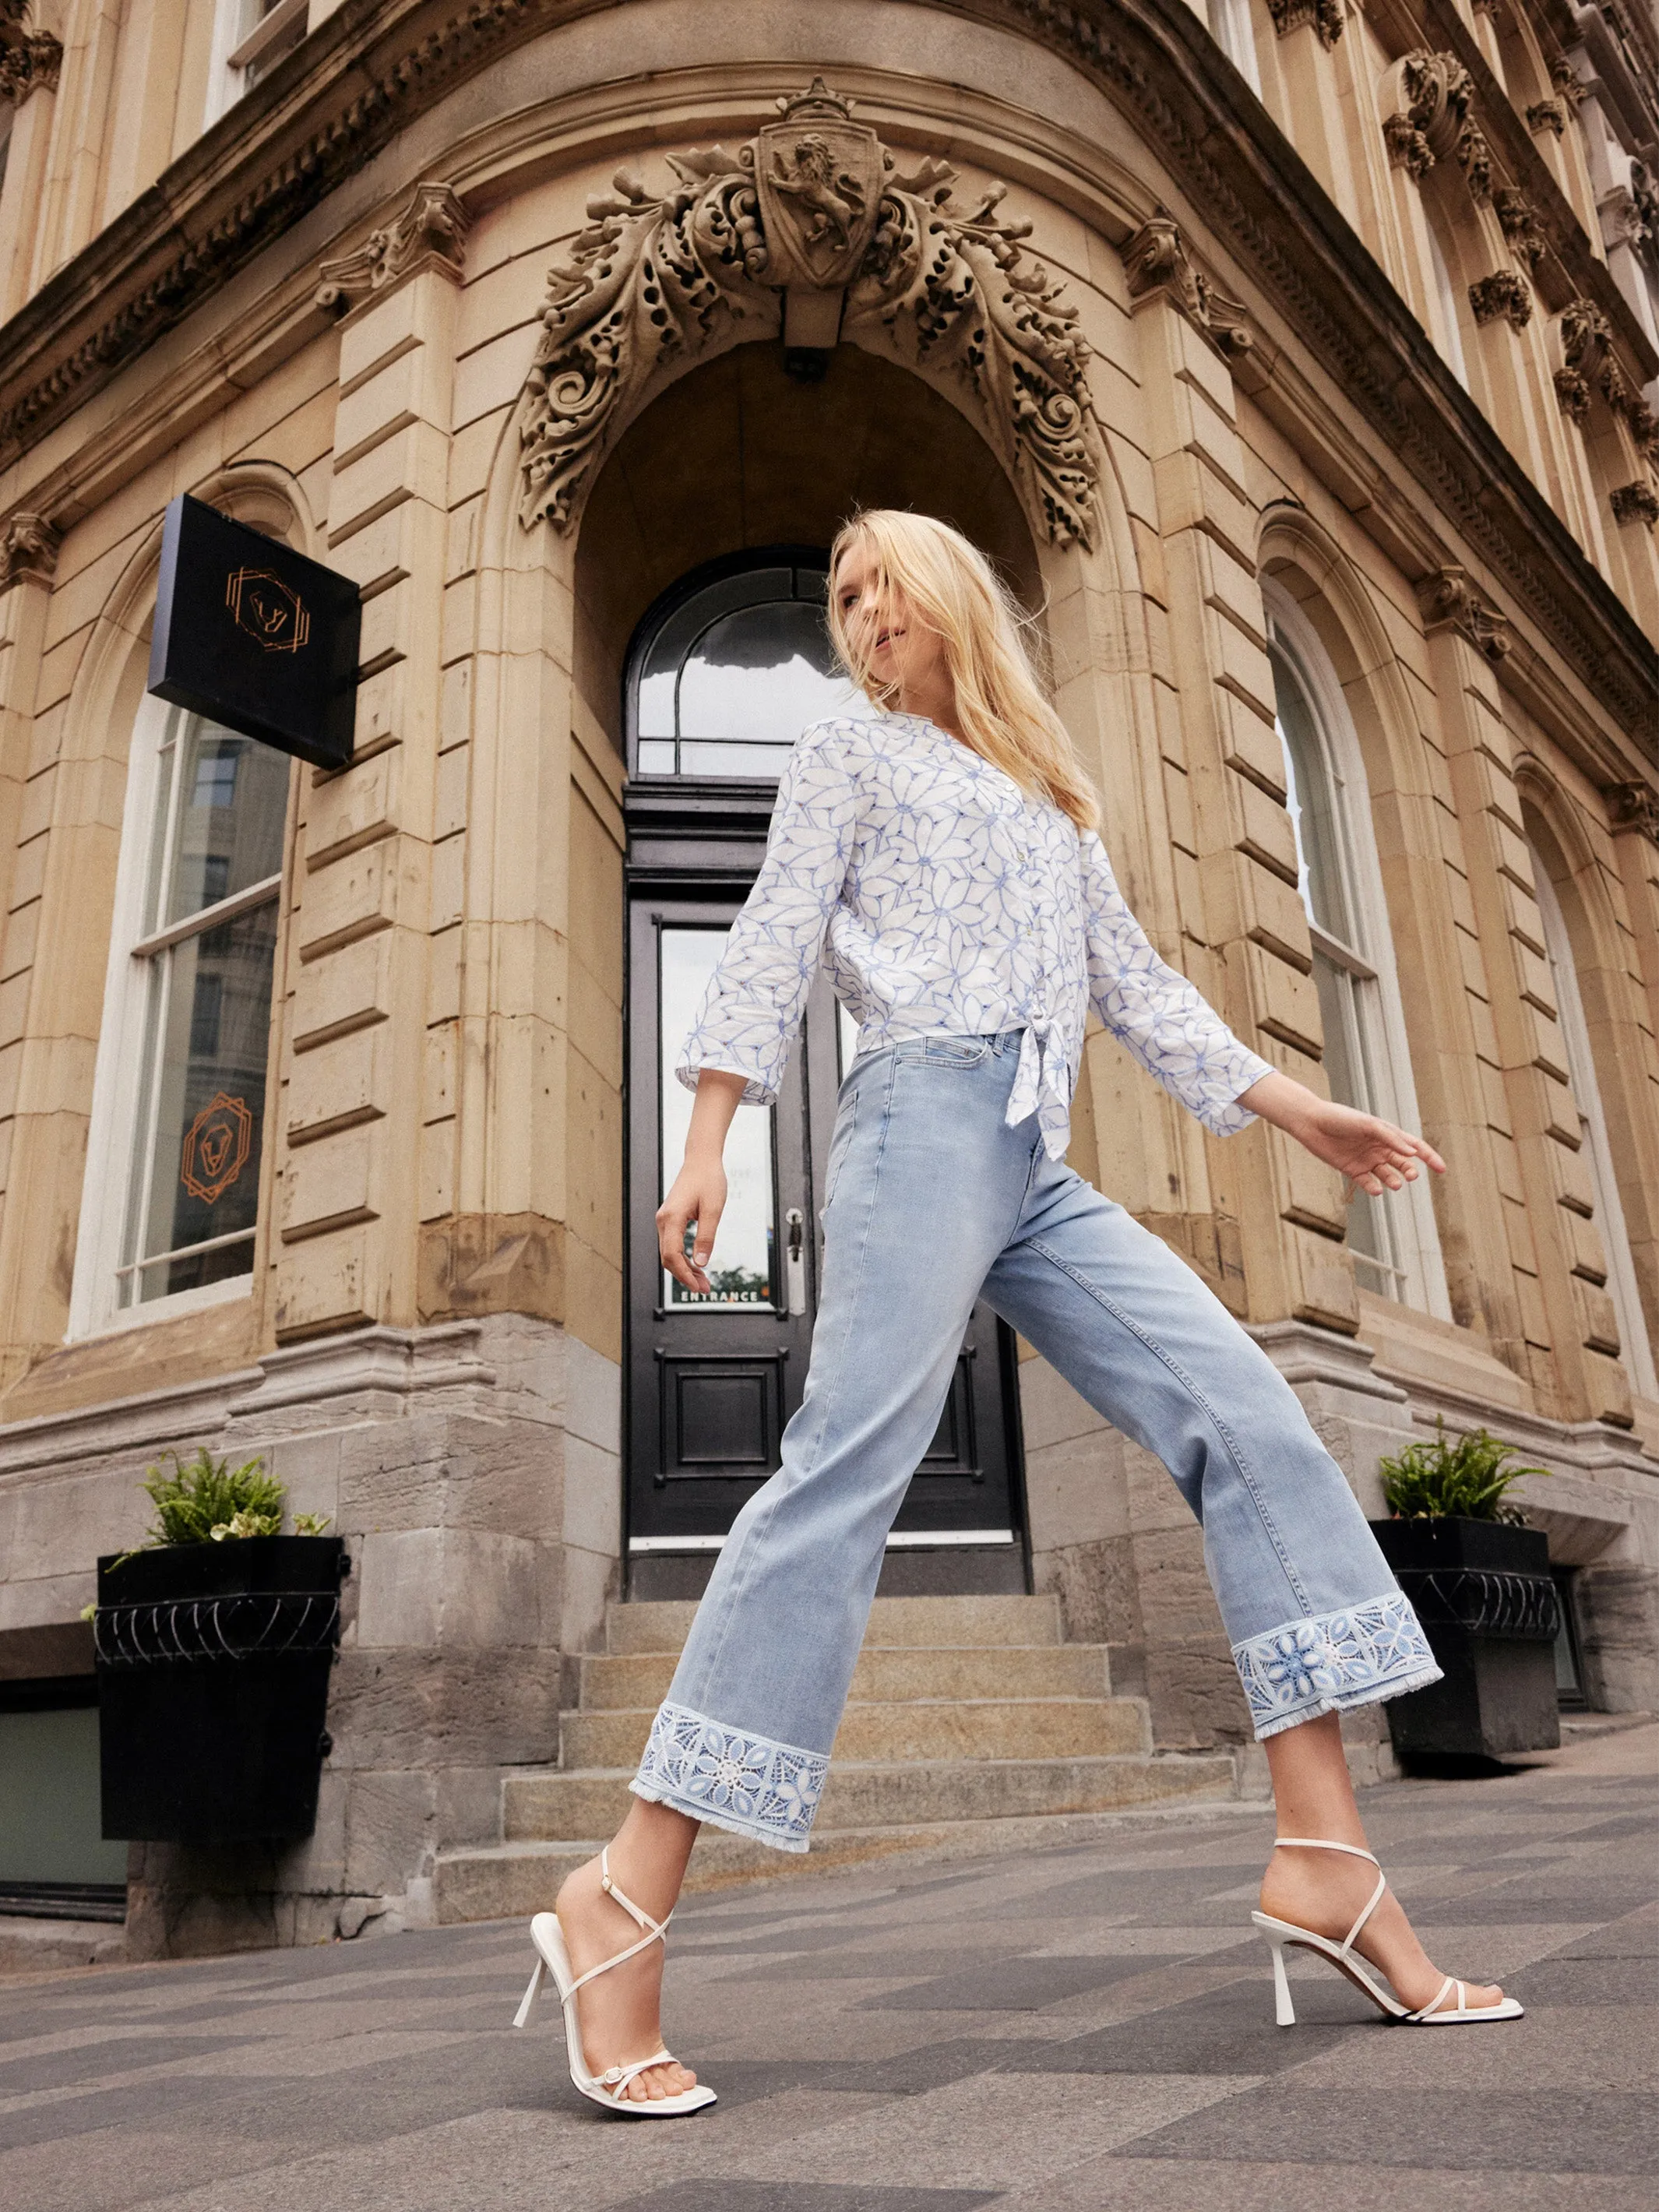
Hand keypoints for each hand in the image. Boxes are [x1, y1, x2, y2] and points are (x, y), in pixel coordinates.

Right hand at [657, 1156, 727, 1295]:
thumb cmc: (709, 1181)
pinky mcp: (670, 1220)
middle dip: (685, 1276)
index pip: (672, 1254)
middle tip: (704, 1289)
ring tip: (703, 1282)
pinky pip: (673, 1245)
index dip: (683, 1274)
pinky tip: (697, 1266)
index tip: (698, 1287)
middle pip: (668, 1258)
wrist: (701, 1161)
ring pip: (669, 1253)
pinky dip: (684, 1258)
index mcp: (672, 1218)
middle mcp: (663, 1220)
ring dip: (685, 1269)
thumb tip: (701, 1263)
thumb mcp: (713, 1209)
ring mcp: (665, 1220)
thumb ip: (706, 1237)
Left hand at [1240, 1072, 1445, 1196]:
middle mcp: (1380, 1148)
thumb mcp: (1368, 1125)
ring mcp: (1367, 1160)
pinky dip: (1374, 1188)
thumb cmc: (1341, 1118)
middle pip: (1403, 1163)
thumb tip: (1413, 1152)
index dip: (1430, 1157)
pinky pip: (1368, 1183)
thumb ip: (1390, 1138)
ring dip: (1394, 1180)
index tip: (1442, 1169)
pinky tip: (1376, 1189)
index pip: (1414, 1147)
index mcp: (1387, 1134)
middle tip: (1411, 1176)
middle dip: (1410, 1170)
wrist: (1312, 1123)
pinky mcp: (1352, 1170)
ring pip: (1388, 1175)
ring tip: (1395, 1184)